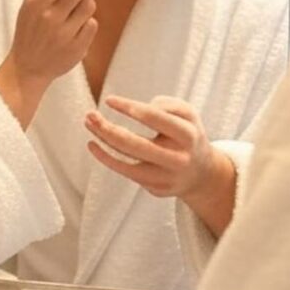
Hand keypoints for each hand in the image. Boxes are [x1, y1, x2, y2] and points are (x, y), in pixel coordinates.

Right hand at [0, 0, 97, 127]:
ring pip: (89, 4)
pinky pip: (92, 24)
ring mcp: (65, 34)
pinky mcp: (78, 48)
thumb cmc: (30, 31)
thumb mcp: (29, 6)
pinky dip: (87, 22)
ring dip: (86, 1)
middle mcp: (50, 18)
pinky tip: (75, 28)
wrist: (27, 69)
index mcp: (35, 4)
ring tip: (74, 8)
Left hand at [85, 95, 236, 235]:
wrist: (200, 173)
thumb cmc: (187, 134)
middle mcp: (177, 159)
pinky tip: (93, 145)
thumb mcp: (187, 113)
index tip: (108, 100)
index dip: (129, 107)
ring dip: (103, 141)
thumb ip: (167, 104)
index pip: (154, 118)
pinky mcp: (156, 189)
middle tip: (89, 114)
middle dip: (107, 129)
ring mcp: (166, 177)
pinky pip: (125, 172)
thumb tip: (138, 108)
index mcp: (188, 135)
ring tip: (88, 124)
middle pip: (134, 144)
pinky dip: (106, 158)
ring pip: (126, 160)